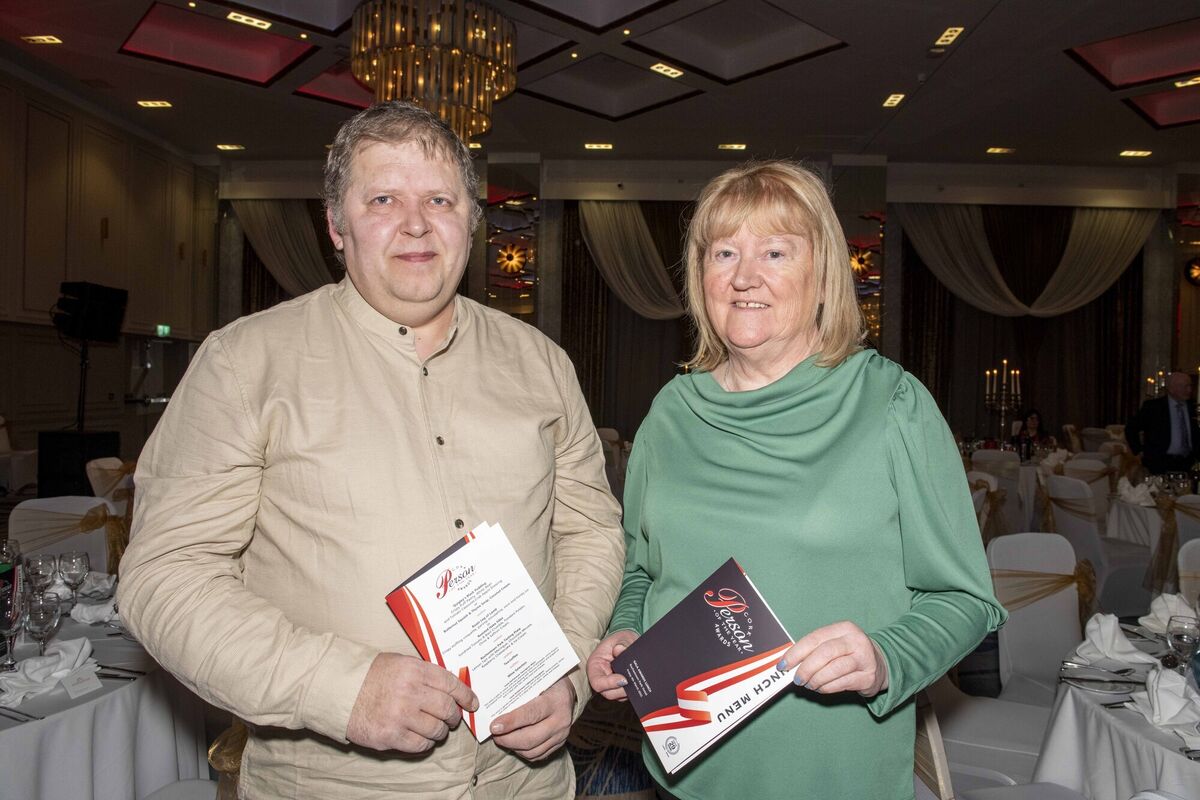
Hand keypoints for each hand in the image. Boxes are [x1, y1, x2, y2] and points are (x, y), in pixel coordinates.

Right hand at [346, 653, 477, 752]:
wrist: (339, 690)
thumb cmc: (371, 676)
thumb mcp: (400, 663)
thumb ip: (425, 673)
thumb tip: (451, 687)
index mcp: (415, 670)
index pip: (451, 684)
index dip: (466, 696)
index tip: (472, 704)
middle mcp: (410, 692)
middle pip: (447, 709)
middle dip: (454, 717)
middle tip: (452, 719)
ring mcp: (400, 715)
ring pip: (437, 730)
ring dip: (440, 732)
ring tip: (435, 729)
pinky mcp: (390, 736)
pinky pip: (420, 745)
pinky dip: (426, 743)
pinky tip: (422, 738)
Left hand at [490, 676, 575, 760]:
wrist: (567, 692)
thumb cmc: (548, 682)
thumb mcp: (538, 680)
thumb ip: (520, 691)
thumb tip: (495, 702)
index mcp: (556, 700)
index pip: (531, 714)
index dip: (511, 722)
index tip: (494, 726)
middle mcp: (561, 720)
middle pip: (530, 738)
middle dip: (507, 739)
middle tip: (494, 734)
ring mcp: (561, 735)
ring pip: (532, 751)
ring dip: (513, 747)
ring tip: (501, 738)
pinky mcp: (559, 744)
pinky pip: (537, 755)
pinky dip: (522, 752)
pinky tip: (514, 743)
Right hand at [586, 630, 637, 700]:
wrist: (626, 643)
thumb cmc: (619, 641)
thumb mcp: (620, 638)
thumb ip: (621, 643)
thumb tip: (620, 650)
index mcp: (595, 666)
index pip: (597, 682)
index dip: (610, 684)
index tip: (624, 679)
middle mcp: (601, 678)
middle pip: (608, 694)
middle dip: (622, 690)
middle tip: (634, 681)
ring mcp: (611, 686)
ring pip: (618, 696)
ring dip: (629, 691)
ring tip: (638, 680)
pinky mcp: (620, 688)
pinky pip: (625, 695)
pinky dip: (633, 691)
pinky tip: (640, 682)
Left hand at [779, 621, 888, 697]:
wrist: (880, 664)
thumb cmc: (849, 653)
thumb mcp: (834, 644)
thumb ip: (813, 650)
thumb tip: (788, 663)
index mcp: (844, 628)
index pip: (814, 638)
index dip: (796, 652)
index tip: (783, 665)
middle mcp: (856, 640)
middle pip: (824, 653)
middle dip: (806, 668)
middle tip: (796, 679)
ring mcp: (865, 658)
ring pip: (833, 669)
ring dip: (816, 680)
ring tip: (809, 684)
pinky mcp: (868, 677)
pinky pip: (841, 683)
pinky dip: (826, 687)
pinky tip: (821, 688)